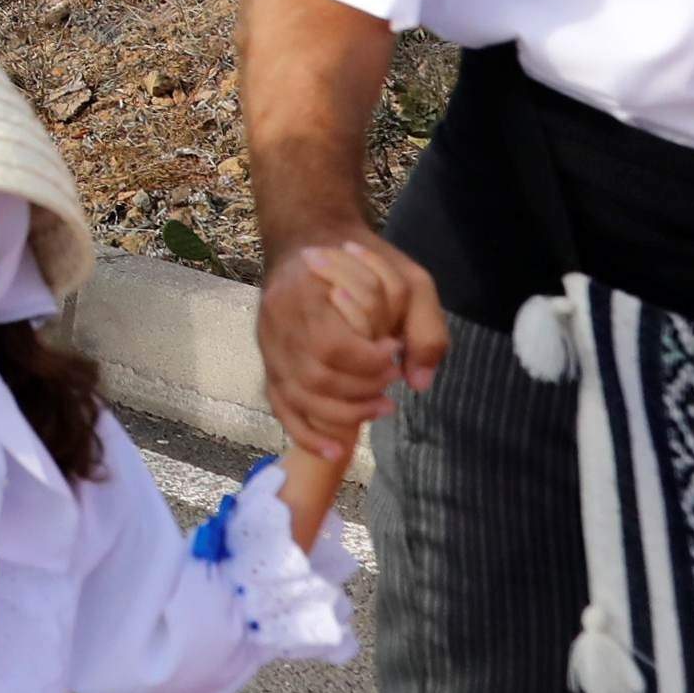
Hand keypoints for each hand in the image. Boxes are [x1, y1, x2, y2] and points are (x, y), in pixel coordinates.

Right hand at [258, 232, 446, 467]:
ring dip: (343, 414)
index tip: (394, 350)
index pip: (331, 345)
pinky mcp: (269, 363)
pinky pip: (280, 407)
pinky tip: (335, 451)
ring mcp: (269, 345)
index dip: (368, 361)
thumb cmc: (361, 260)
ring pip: (298, 398)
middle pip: (315, 378)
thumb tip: (417, 382)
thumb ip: (424, 328)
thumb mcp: (408, 278)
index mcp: (304, 292)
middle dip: (361, 390)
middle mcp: (278, 322)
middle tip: (392, 380)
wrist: (307, 241)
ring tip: (380, 407)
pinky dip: (305, 435)